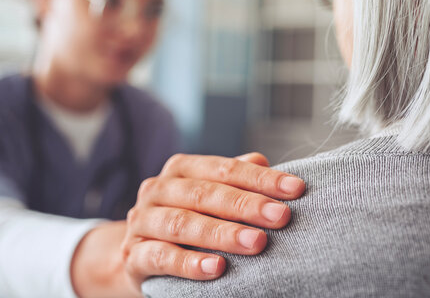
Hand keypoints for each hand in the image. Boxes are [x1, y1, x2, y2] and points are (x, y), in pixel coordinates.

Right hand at [120, 153, 305, 292]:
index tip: (296, 190)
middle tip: (281, 217)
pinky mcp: (133, 256)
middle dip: (246, 205)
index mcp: (180, 169)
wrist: (141, 254)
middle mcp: (157, 190)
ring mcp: (142, 222)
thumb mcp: (209, 197)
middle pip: (204, 193)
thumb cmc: (188, 220)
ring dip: (222, 234)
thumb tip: (263, 161)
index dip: (261, 179)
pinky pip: (161, 257)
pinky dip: (189, 263)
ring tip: (257, 243)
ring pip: (183, 224)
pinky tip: (217, 268)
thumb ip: (234, 180)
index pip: (224, 169)